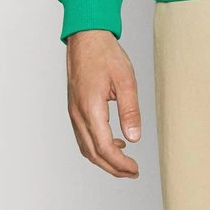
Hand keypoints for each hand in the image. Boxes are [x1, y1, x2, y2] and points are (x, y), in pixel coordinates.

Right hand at [65, 29, 141, 177]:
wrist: (86, 37)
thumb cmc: (105, 54)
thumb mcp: (125, 79)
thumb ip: (130, 110)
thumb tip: (134, 138)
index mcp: (91, 109)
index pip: (104, 148)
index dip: (120, 164)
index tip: (135, 169)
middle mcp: (78, 114)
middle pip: (93, 154)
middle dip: (113, 168)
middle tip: (132, 172)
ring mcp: (74, 112)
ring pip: (86, 147)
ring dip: (104, 159)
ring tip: (125, 162)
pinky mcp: (75, 108)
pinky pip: (83, 136)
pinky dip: (97, 146)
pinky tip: (113, 141)